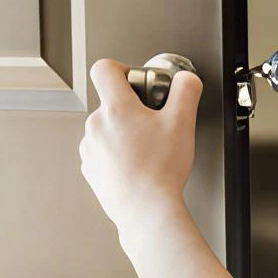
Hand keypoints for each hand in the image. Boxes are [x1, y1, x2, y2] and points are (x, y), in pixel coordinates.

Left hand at [81, 56, 201, 232]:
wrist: (146, 210)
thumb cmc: (161, 170)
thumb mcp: (183, 123)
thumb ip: (187, 91)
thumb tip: (186, 80)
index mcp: (117, 108)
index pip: (104, 69)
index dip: (122, 68)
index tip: (135, 81)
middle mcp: (97, 125)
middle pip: (110, 101)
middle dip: (131, 108)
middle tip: (153, 124)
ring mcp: (90, 148)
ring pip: (106, 128)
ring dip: (123, 132)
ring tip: (146, 149)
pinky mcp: (91, 168)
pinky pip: (102, 151)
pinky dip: (116, 154)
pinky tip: (136, 164)